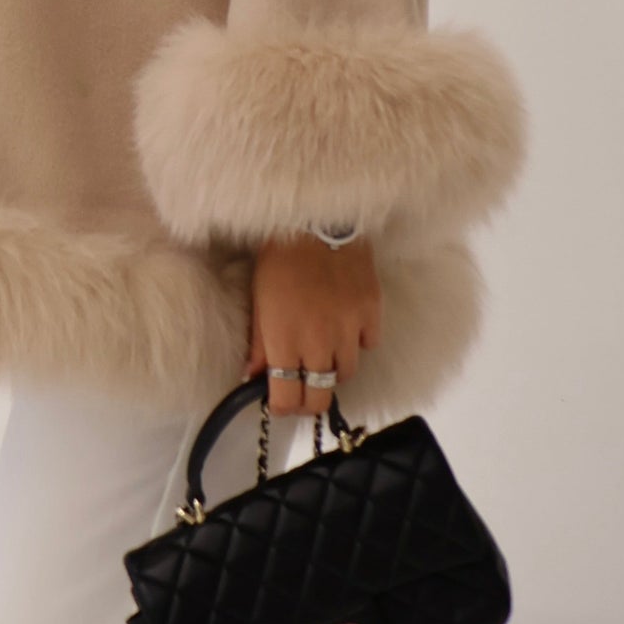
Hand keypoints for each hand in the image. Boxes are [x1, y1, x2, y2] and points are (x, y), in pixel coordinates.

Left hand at [247, 234, 381, 416]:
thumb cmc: (280, 255)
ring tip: (323, 350)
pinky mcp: (372, 312)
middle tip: (303, 388)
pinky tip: (346, 326)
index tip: (281, 401)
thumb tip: (251, 375)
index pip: (287, 399)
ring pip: (346, 372)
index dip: (284, 407)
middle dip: (309, 399)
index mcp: (285, 341)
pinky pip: (368, 343)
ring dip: (333, 368)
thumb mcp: (259, 298)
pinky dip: (358, 341)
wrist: (316, 217)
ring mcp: (349, 329)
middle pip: (320, 396)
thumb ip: (259, 343)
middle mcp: (319, 343)